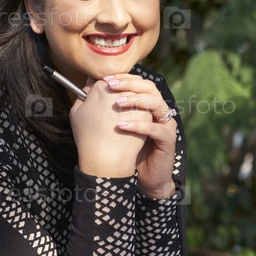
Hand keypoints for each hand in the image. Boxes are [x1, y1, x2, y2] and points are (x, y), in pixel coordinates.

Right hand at [69, 77, 149, 178]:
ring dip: (134, 98)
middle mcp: (120, 90)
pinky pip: (144, 106)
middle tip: (120, 101)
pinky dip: (141, 110)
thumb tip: (90, 80)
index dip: (109, 84)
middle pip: (125, 82)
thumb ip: (83, 93)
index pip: (108, 78)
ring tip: (128, 111)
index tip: (109, 91)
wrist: (106, 157)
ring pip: (137, 93)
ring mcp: (135, 101)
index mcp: (101, 86)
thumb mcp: (77, 112)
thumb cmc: (88, 136)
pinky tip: (135, 120)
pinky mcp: (146, 112)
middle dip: (123, 88)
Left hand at [103, 73, 177, 198]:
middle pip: (150, 87)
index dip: (124, 78)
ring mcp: (166, 124)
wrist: (145, 178)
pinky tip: (121, 126)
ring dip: (135, 101)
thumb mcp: (116, 126)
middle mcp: (159, 111)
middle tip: (110, 85)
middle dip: (129, 84)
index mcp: (148, 105)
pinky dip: (138, 126)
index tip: (104, 78)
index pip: (139, 83)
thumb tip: (88, 89)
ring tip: (117, 103)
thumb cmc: (129, 152)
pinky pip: (155, 129)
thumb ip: (108, 109)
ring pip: (156, 103)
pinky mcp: (168, 139)